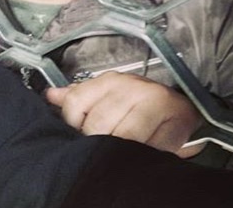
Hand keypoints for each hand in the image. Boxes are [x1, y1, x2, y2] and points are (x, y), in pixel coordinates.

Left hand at [45, 71, 203, 157]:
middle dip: (97, 141)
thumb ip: (79, 98)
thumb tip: (50, 96)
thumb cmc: (142, 107)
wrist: (182, 111)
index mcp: (110, 80)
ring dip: (118, 149)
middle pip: (97, 123)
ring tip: (120, 151)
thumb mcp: (107, 97)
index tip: (81, 134)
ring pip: (121, 135)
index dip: (74, 124)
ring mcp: (153, 100)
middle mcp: (131, 86)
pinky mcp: (174, 119)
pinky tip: (139, 152)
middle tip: (104, 146)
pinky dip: (141, 153)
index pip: (75, 102)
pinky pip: (148, 145)